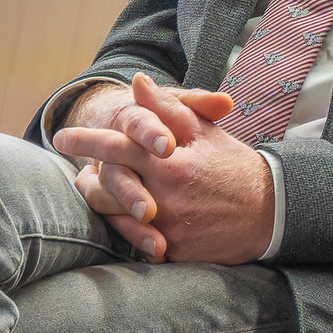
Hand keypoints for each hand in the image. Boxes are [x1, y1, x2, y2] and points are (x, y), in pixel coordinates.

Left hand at [55, 73, 271, 263]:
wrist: (270, 211)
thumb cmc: (234, 166)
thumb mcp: (205, 132)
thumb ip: (167, 108)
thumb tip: (137, 82)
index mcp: (168, 162)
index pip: (115, 147)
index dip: (85, 140)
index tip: (62, 137)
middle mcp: (162, 195)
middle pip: (105, 189)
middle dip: (86, 181)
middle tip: (80, 173)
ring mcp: (166, 227)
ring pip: (116, 219)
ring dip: (104, 206)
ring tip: (100, 194)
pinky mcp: (173, 251)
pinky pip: (139, 243)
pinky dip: (131, 230)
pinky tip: (129, 220)